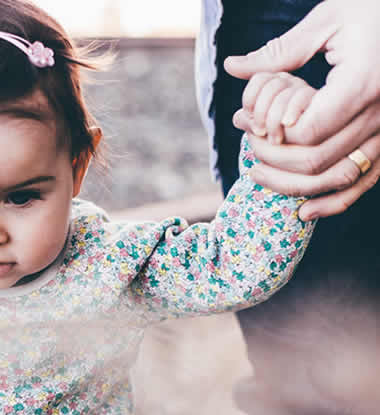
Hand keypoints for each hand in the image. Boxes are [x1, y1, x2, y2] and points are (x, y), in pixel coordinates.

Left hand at [223, 0, 379, 218]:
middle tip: (246, 148)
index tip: (245, 123)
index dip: (270, 135)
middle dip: (272, 159)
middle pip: (316, 160)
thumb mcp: (329, 19)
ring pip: (338, 178)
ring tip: (258, 176)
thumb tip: (232, 66)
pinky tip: (303, 212)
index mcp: (363, 83)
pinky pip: (365, 182)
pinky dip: (335, 202)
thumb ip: (280, 51)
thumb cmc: (374, 11)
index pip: (306, 131)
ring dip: (293, 186)